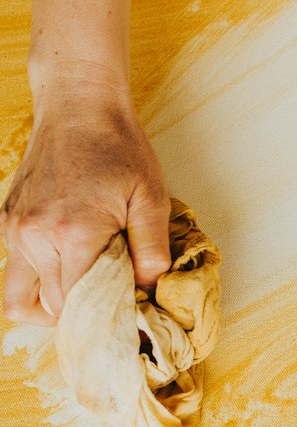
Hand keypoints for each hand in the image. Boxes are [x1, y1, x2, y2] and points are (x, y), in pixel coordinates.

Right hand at [0, 84, 172, 327]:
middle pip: (53, 308)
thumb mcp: (151, 198)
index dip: (104, 319)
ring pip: (23, 299)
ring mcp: (15, 231)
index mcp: (74, 233)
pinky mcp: (8, 224)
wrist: (78, 107)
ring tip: (86, 294)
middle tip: (113, 304)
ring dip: (55, 305)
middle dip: (84, 314)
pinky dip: (41, 282)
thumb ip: (152, 249)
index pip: (80, 305)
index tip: (126, 318)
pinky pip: (16, 273)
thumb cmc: (118, 149)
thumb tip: (149, 290)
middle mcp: (35, 236)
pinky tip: (69, 268)